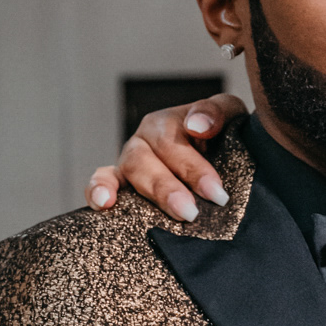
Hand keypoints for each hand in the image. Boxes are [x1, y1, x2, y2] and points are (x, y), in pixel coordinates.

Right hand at [86, 94, 246, 221]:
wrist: (219, 155)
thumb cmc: (222, 135)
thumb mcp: (227, 114)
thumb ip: (215, 112)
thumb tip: (197, 126)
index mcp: (167, 123)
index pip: (175, 142)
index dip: (194, 169)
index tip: (216, 194)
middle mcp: (145, 141)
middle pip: (147, 160)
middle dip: (168, 188)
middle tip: (190, 212)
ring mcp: (130, 162)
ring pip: (129, 171)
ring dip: (148, 193)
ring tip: (163, 212)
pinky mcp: (120, 183)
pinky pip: (101, 182)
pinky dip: (97, 190)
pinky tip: (103, 204)